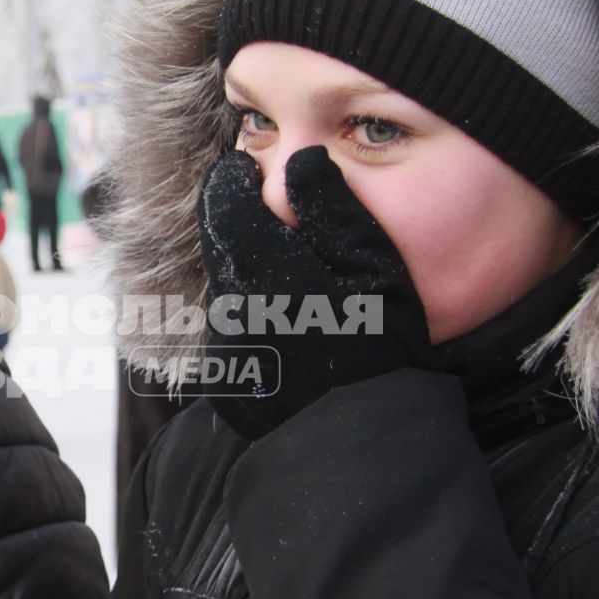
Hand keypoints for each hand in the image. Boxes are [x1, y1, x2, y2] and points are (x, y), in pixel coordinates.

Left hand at [196, 148, 432, 439]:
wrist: (363, 440)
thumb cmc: (381, 345)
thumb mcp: (372, 266)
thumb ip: (334, 208)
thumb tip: (302, 158)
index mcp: (261, 267)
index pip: (222, 201)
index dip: (232, 178)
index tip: (249, 168)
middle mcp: (230, 305)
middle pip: (217, 243)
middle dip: (236, 219)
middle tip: (266, 207)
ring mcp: (225, 347)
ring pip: (226, 289)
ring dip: (247, 273)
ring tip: (293, 277)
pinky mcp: (229, 382)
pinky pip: (233, 333)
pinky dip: (254, 318)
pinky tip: (292, 328)